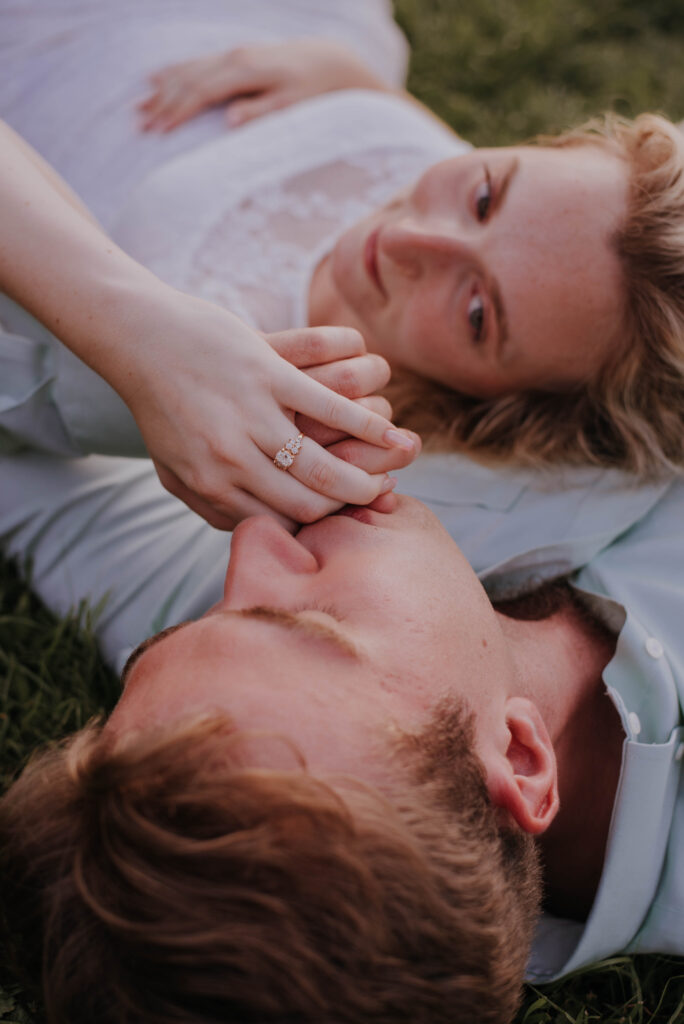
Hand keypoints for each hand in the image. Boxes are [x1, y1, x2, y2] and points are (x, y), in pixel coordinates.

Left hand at [115, 292, 416, 530]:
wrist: (143, 337)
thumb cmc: (161, 408)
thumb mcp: (172, 469)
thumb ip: (211, 506)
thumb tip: (254, 534)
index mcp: (211, 486)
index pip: (280, 524)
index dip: (320, 525)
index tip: (345, 515)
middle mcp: (232, 460)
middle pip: (309, 504)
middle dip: (350, 506)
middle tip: (378, 494)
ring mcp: (251, 416)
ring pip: (324, 468)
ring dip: (366, 476)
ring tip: (392, 470)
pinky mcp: (269, 374)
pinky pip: (332, 408)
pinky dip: (367, 425)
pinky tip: (390, 433)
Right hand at [137, 39, 386, 132]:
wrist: (329, 61)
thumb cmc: (314, 90)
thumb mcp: (292, 106)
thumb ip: (260, 112)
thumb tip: (230, 121)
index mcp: (245, 70)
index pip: (201, 92)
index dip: (178, 112)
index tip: (159, 132)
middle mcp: (234, 57)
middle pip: (187, 80)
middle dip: (161, 104)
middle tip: (139, 126)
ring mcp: (232, 54)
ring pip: (187, 69)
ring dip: (160, 90)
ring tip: (137, 108)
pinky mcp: (234, 56)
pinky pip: (196, 63)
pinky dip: (172, 72)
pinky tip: (154, 80)